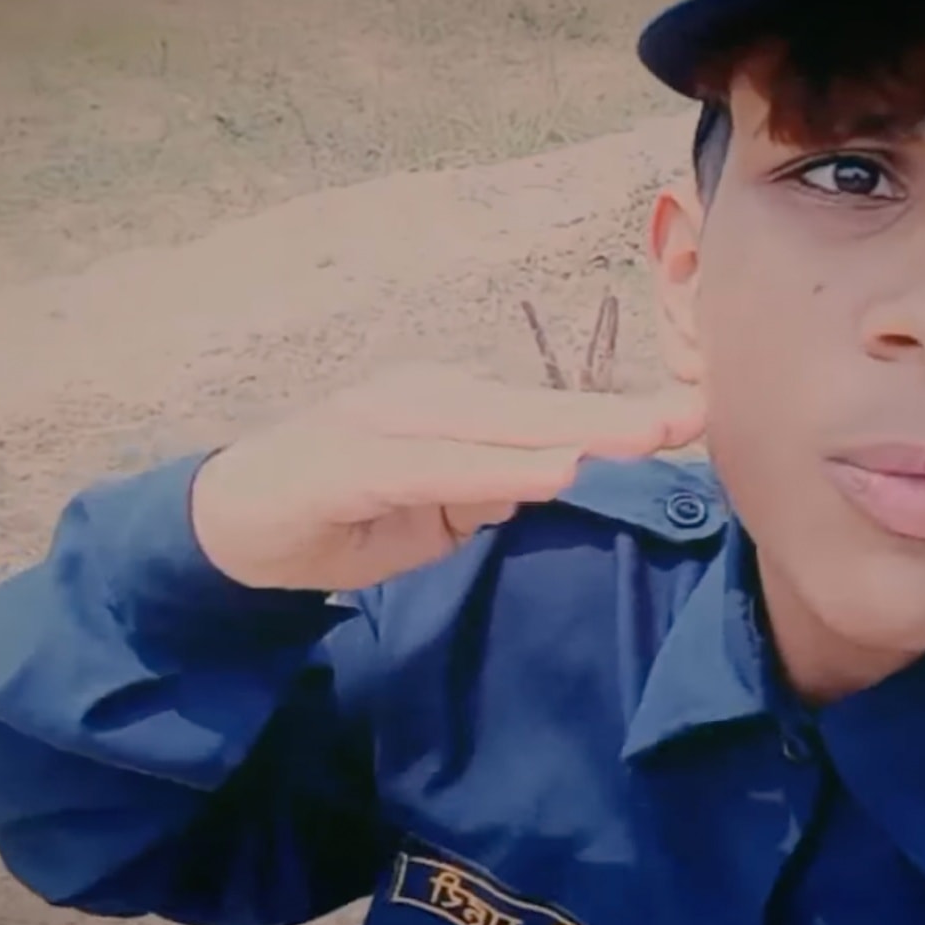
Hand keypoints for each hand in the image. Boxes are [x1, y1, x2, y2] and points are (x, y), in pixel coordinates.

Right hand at [191, 365, 705, 592]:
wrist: (230, 525)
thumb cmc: (339, 514)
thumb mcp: (433, 512)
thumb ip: (489, 491)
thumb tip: (548, 477)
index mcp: (450, 407)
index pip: (546, 413)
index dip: (617, 417)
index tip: (692, 420)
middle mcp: (424, 399)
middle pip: (534, 408)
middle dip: (616, 414)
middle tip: (694, 415)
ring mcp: (385, 424)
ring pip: (493, 427)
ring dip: (570, 431)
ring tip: (642, 436)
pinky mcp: (352, 462)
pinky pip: (437, 467)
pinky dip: (495, 471)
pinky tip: (548, 473)